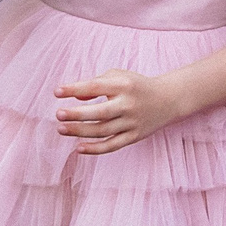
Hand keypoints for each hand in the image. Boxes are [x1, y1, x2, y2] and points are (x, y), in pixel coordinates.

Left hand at [55, 68, 175, 153]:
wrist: (168, 99)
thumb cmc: (136, 86)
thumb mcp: (118, 77)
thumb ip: (95, 84)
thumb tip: (75, 99)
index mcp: (123, 85)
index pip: (95, 87)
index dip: (74, 89)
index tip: (56, 92)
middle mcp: (128, 104)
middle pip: (99, 112)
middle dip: (77, 114)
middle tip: (58, 115)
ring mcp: (132, 122)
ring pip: (102, 131)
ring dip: (80, 131)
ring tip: (61, 129)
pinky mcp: (135, 136)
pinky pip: (112, 145)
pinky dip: (95, 149)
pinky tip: (79, 148)